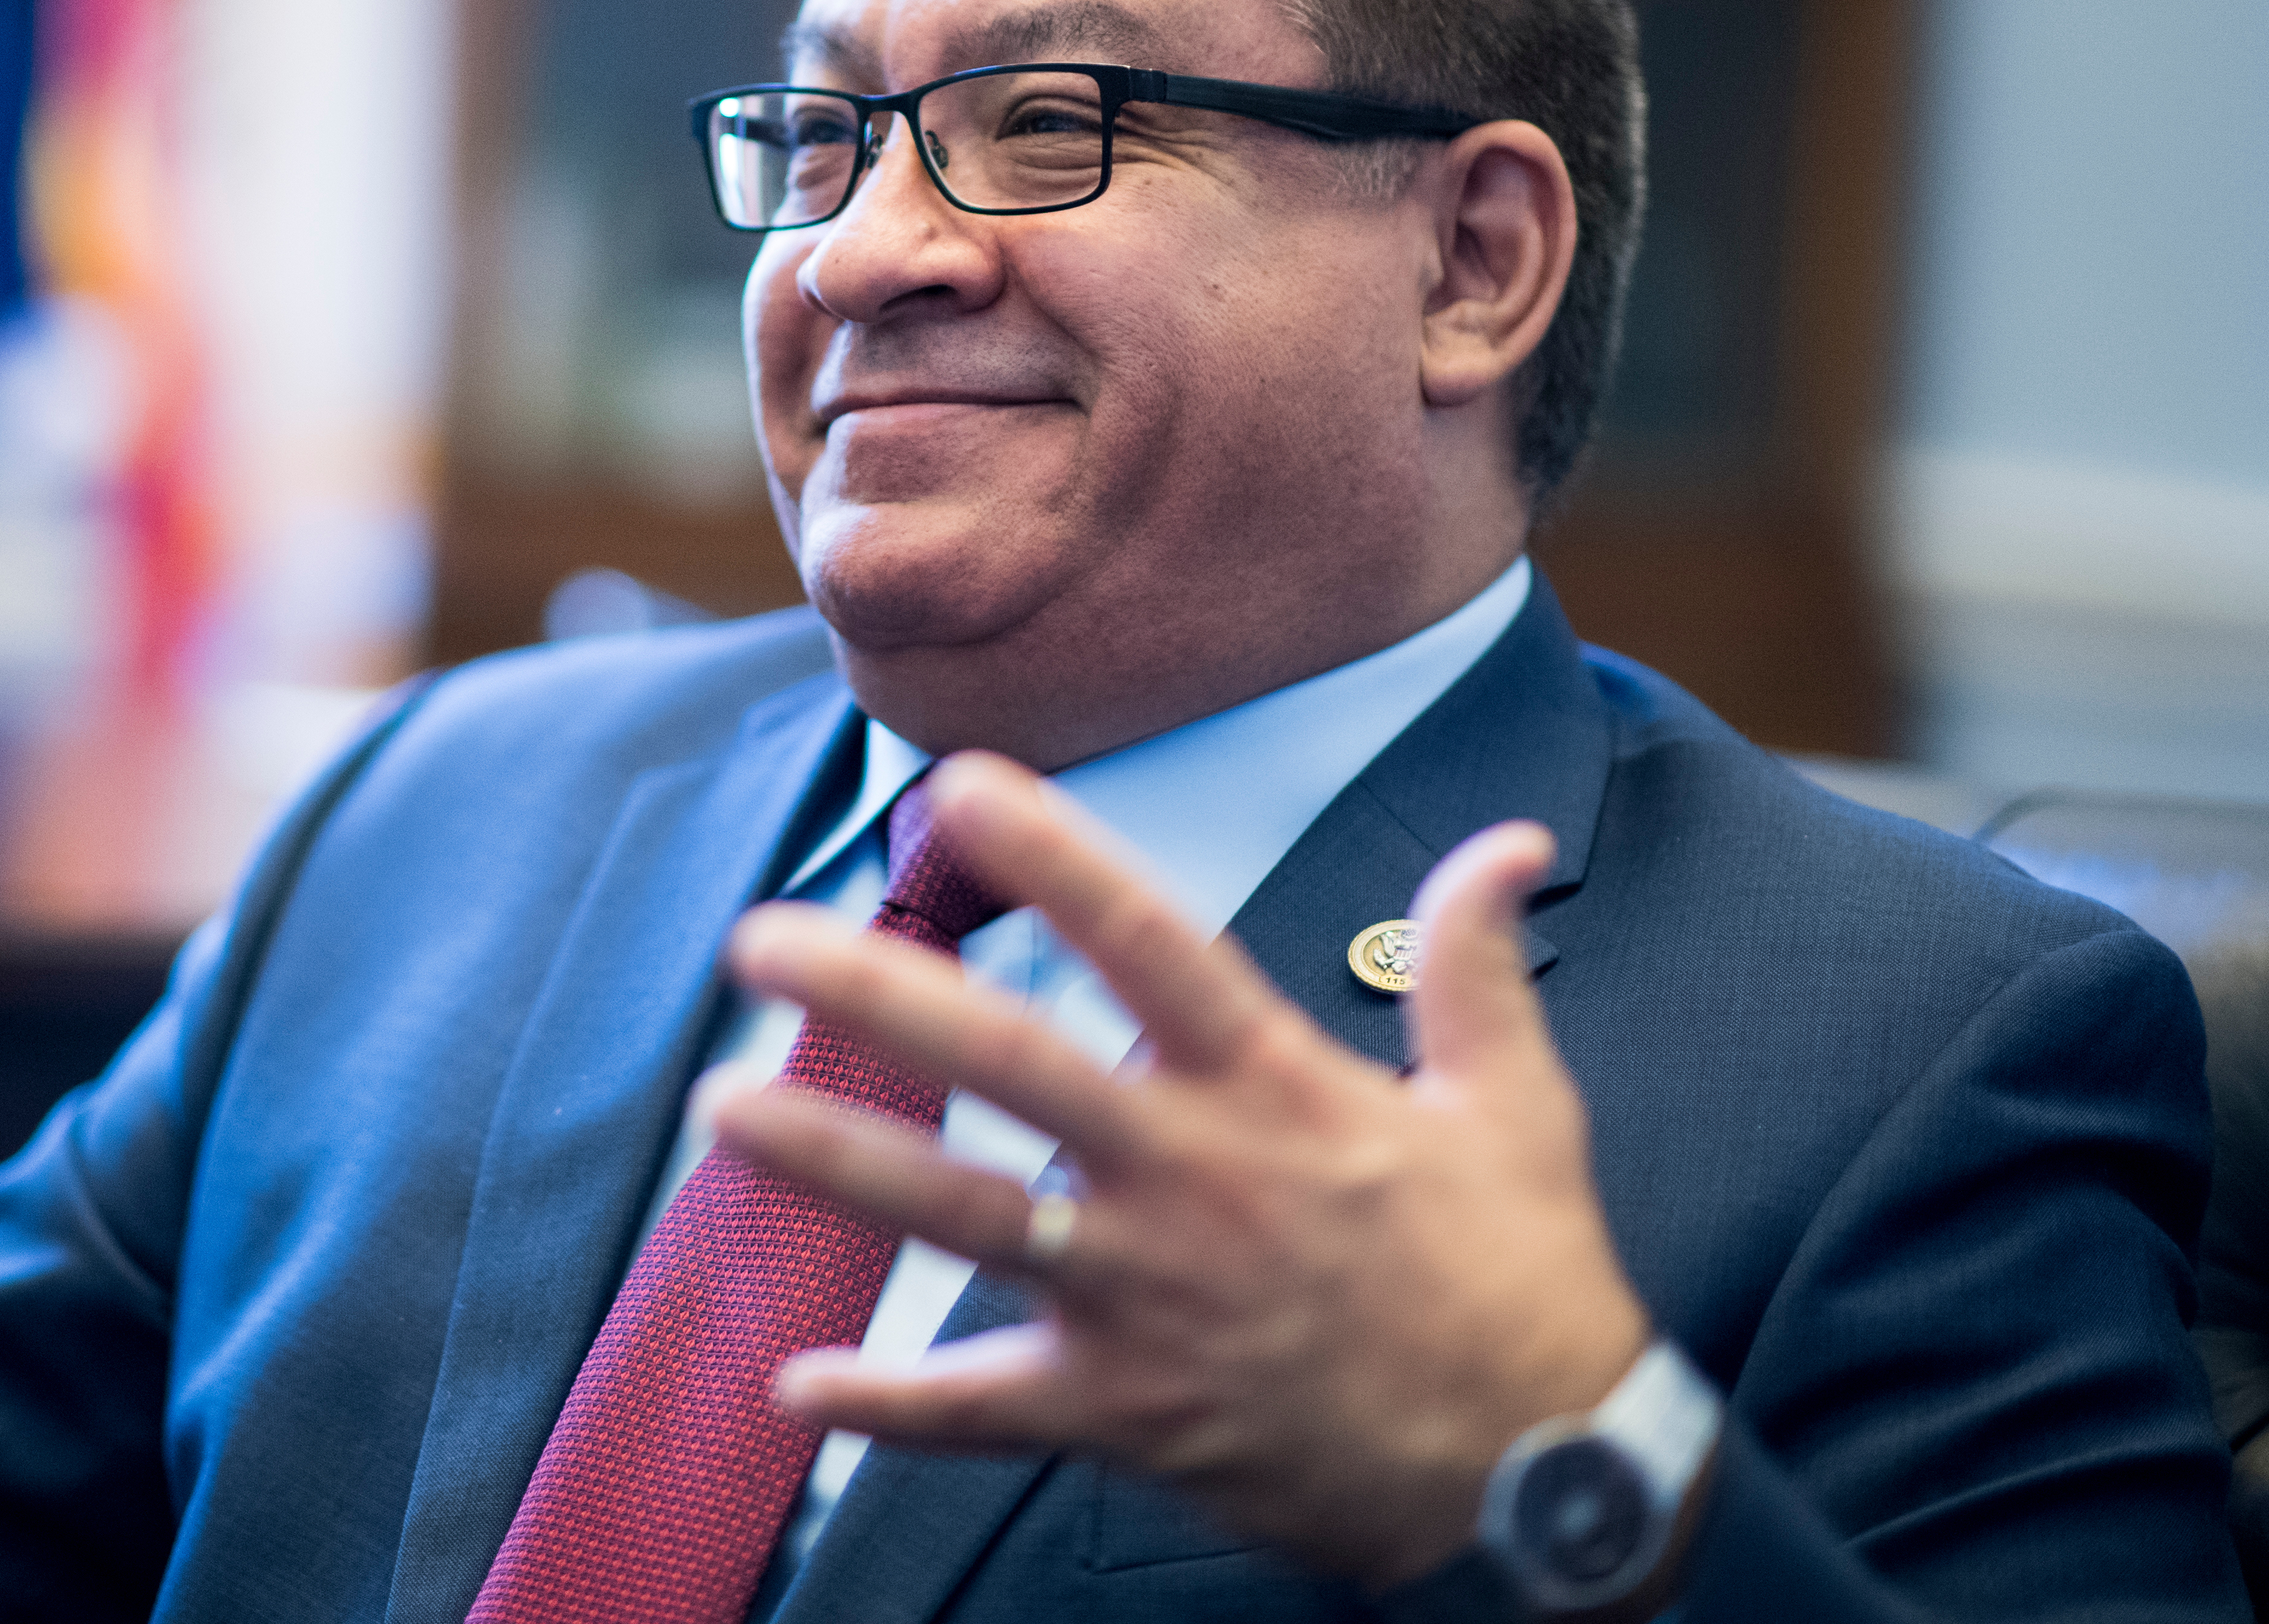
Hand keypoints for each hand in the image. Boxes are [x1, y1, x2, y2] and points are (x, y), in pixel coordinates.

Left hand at [710, 752, 1651, 1590]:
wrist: (1546, 1483)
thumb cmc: (1524, 1284)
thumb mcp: (1517, 1106)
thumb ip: (1474, 964)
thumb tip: (1508, 845)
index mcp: (1278, 1092)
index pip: (1151, 944)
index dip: (1057, 859)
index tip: (961, 785)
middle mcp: (1194, 1182)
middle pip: (1014, 1066)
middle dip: (879, 999)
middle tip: (764, 940)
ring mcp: (1150, 1301)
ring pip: (963, 1219)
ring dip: (837, 1162)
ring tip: (723, 1108)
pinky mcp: (1130, 1413)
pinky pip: (982, 1413)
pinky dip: (885, 1409)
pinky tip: (794, 1389)